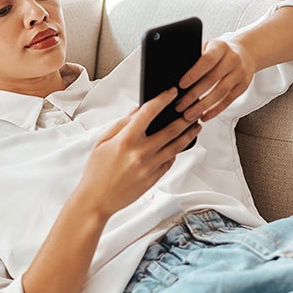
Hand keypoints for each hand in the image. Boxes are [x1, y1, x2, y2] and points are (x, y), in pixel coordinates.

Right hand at [74, 88, 201, 217]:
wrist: (97, 200)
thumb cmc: (96, 171)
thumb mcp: (102, 142)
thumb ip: (121, 124)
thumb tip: (137, 110)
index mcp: (126, 140)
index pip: (149, 112)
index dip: (163, 99)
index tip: (171, 92)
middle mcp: (141, 152)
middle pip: (171, 130)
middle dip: (185, 118)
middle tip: (193, 110)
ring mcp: (150, 166)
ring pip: (176, 146)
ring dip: (188, 135)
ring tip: (195, 127)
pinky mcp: (154, 178)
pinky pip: (170, 161)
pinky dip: (176, 152)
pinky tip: (180, 145)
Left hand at [174, 39, 255, 121]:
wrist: (245, 53)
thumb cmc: (220, 52)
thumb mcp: (208, 47)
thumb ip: (196, 57)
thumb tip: (175, 72)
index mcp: (221, 47)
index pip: (207, 60)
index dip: (194, 73)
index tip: (181, 85)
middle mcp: (232, 60)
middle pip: (212, 79)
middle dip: (194, 94)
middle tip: (180, 105)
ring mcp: (239, 74)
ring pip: (220, 92)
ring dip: (203, 106)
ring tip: (189, 115)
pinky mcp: (243, 86)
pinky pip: (228, 101)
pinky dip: (215, 110)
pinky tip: (204, 116)